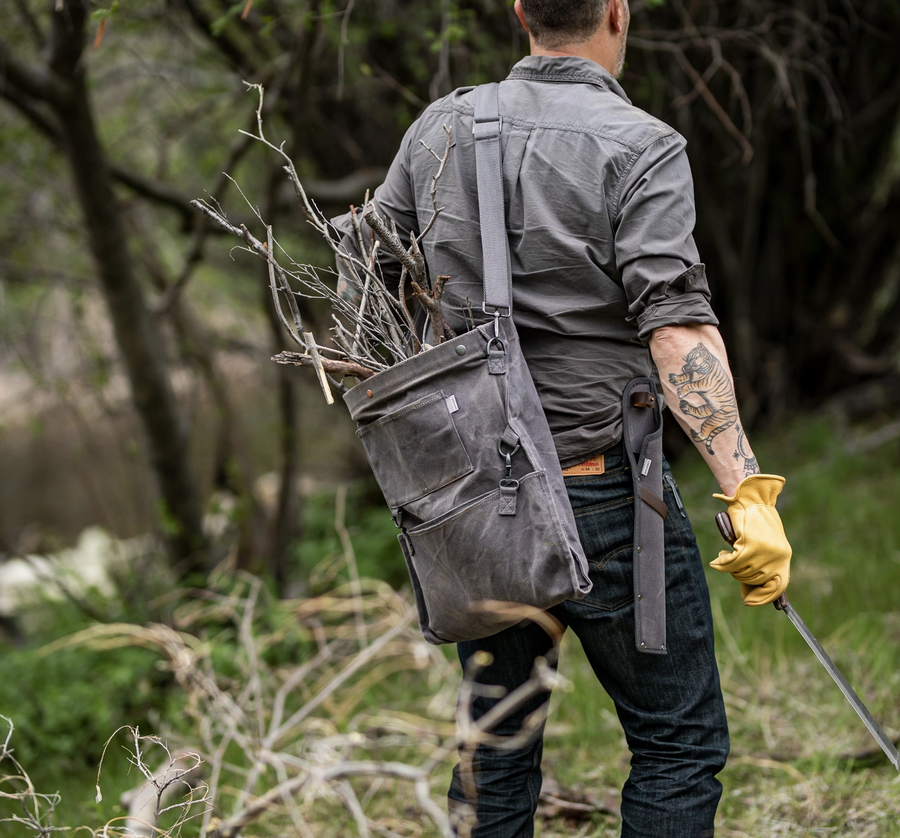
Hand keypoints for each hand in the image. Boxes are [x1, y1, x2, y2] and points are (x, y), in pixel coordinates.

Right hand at [711, 474, 791, 605]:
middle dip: (739, 575)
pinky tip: (722, 555)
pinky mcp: (749, 545)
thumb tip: (751, 589)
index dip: (763, 597)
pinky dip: (723, 562)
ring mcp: (764, 551)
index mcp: (784, 556)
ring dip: (730, 567)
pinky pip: (732, 563)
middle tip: (731, 565)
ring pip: (741, 572)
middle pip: (755, 580)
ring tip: (726, 556)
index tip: (749, 602)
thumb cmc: (754, 520)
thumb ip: (763, 562)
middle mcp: (777, 556)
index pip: (778, 587)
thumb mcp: (765, 543)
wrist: (749, 497)